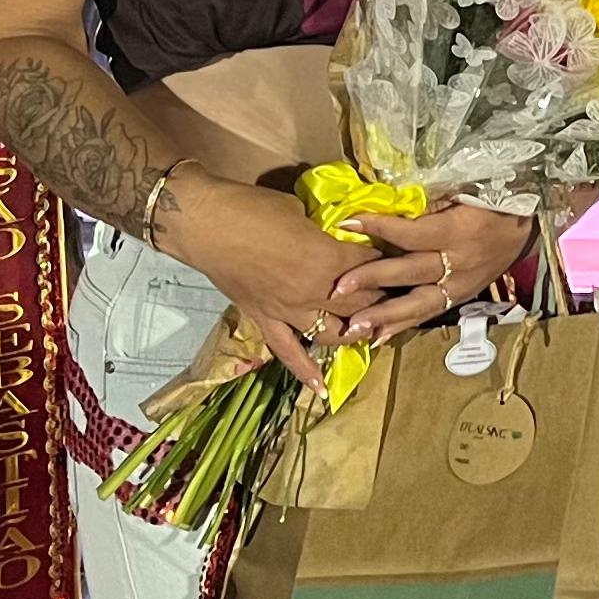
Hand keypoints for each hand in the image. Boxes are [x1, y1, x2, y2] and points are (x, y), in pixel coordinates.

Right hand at [157, 166, 374, 382]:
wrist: (205, 224)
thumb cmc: (252, 208)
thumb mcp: (299, 210)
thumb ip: (322, 230)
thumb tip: (337, 234)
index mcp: (327, 259)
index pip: (370, 265)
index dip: (385, 260)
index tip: (394, 258)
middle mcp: (313, 293)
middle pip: (360, 304)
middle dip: (380, 299)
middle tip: (391, 295)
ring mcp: (289, 312)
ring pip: (332, 334)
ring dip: (353, 333)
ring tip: (368, 331)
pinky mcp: (265, 322)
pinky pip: (288, 354)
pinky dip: (305, 373)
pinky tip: (321, 390)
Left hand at [331, 201, 535, 340]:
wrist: (530, 224)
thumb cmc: (493, 200)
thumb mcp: (464, 192)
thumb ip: (428, 204)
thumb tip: (388, 207)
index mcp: (458, 231)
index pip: (411, 233)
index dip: (378, 226)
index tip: (346, 222)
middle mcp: (459, 263)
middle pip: (409, 272)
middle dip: (371, 280)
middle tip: (338, 289)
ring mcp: (462, 285)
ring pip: (418, 303)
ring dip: (384, 315)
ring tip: (354, 328)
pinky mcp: (463, 297)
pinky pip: (430, 313)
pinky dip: (403, 325)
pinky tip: (378, 337)